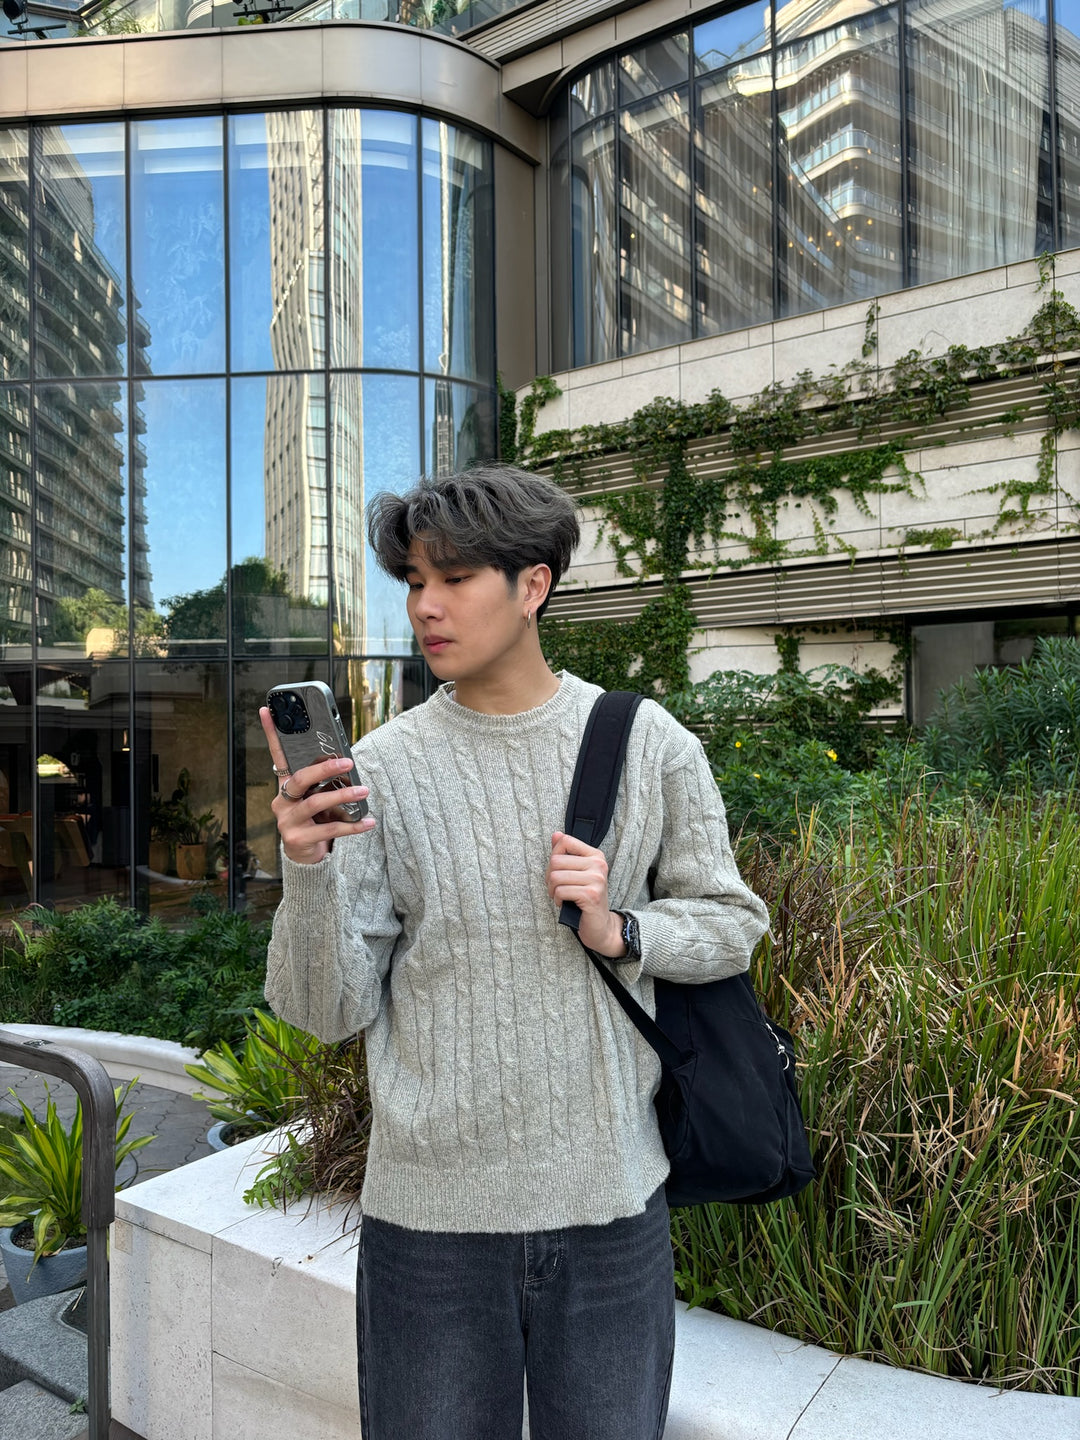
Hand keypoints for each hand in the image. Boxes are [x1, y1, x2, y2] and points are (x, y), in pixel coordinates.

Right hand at [259, 706, 374, 865]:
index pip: (278, 756)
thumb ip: (322, 782)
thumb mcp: (316, 797)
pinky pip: (329, 829)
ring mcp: (287, 821)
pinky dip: (352, 826)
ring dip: (342, 796)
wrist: (305, 855)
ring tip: (363, 791)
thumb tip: (345, 761)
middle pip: (300, 779)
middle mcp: (282, 801)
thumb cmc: (314, 820)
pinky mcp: (298, 839)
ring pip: (315, 803)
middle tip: (347, 762)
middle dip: (324, 768)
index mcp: (285, 786)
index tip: (267, 710)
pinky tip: (367, 822)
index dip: (271, 734)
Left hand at [546, 832, 625, 957]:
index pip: (565, 841)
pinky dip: (557, 899)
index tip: (558, 870)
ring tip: (560, 895)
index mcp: (596, 855)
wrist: (600, 925)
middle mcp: (598, 864)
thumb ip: (566, 853)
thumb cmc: (585, 898)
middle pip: (556, 860)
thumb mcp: (576, 873)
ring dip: (552, 890)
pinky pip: (560, 891)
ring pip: (556, 876)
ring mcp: (596, 879)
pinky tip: (564, 903)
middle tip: (557, 888)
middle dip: (550, 877)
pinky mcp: (591, 895)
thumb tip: (556, 834)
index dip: (554, 855)